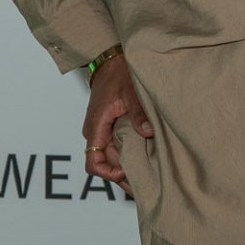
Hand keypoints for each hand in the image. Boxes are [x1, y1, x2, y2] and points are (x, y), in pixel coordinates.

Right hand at [83, 51, 153, 183]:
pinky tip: (147, 161)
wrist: (110, 60)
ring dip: (128, 166)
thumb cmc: (118, 73)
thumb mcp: (130, 91)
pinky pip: (118, 147)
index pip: (93, 163)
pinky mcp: (111, 127)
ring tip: (151, 176)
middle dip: (124, 175)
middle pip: (106, 164)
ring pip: (113, 157)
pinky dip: (130, 155)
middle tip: (148, 184)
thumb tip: (147, 132)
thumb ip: (138, 112)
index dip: (108, 173)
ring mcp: (103, 131)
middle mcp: (96, 132)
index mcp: (96, 126)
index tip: (126, 172)